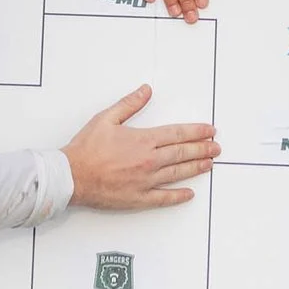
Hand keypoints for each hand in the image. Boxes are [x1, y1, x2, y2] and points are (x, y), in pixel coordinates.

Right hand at [63, 85, 217, 209]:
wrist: (71, 176)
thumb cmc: (86, 149)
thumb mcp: (106, 118)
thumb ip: (129, 104)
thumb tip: (146, 90)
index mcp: (143, 140)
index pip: (178, 134)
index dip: (197, 132)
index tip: (209, 130)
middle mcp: (149, 161)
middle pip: (183, 153)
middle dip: (203, 149)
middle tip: (217, 147)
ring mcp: (145, 181)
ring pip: (178, 173)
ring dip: (196, 168)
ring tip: (210, 164)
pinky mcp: (138, 198)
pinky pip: (164, 198)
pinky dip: (178, 196)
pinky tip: (189, 193)